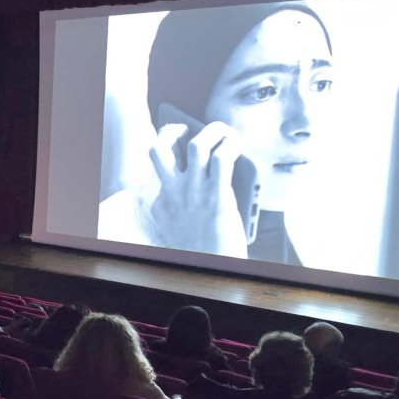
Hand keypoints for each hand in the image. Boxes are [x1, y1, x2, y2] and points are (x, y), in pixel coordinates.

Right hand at [148, 122, 248, 257]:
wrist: (214, 269)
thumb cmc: (202, 248)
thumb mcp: (177, 225)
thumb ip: (178, 202)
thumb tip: (203, 176)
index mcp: (161, 201)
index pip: (157, 167)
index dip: (169, 147)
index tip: (179, 141)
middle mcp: (173, 192)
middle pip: (159, 148)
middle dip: (173, 130)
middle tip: (189, 129)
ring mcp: (194, 193)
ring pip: (197, 145)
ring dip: (213, 131)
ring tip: (226, 132)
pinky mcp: (218, 196)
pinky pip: (223, 158)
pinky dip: (233, 143)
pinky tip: (241, 143)